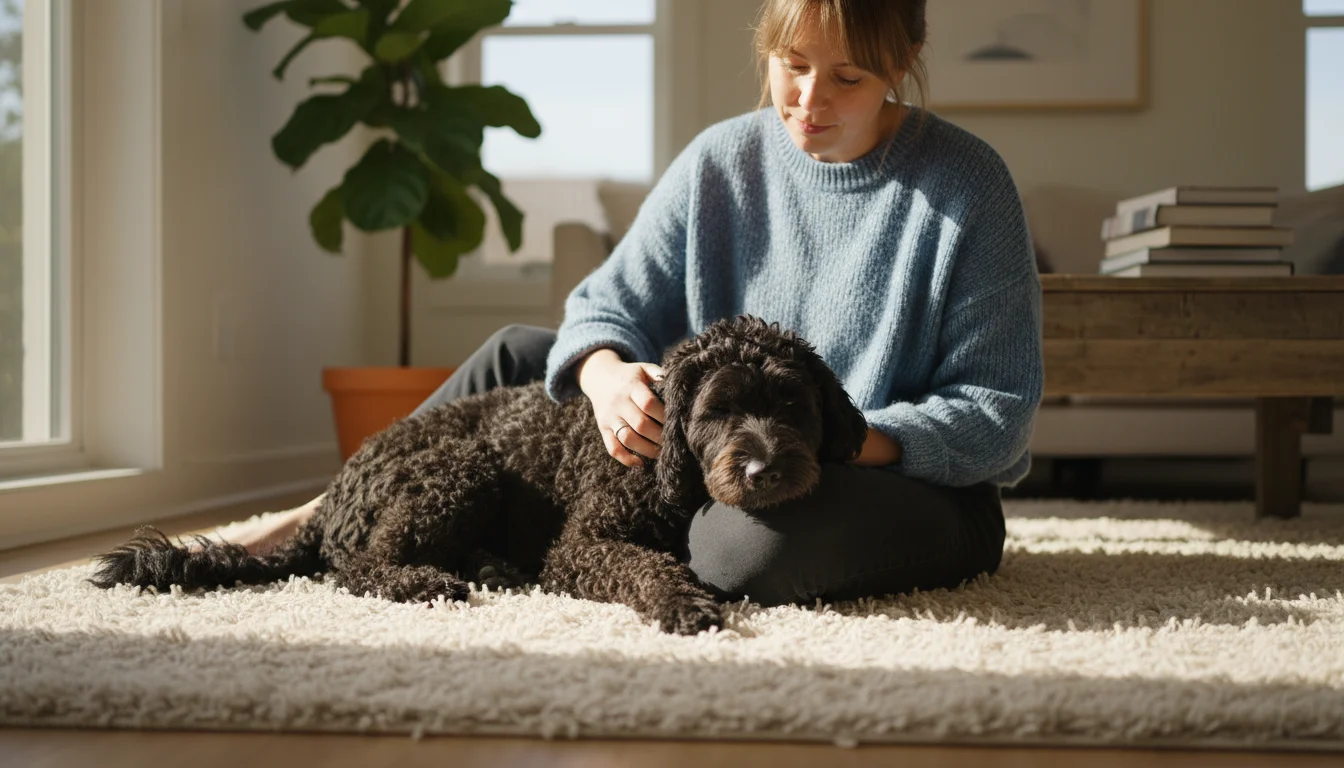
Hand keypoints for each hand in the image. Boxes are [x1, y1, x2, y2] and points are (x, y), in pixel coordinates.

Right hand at [577, 348, 665, 467]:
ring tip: (661, 452)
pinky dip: (626, 459)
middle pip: (641, 424)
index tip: (677, 422)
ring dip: (647, 449)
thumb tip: (678, 384)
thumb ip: (659, 373)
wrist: (599, 377)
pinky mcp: (603, 429)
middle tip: (674, 441)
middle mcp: (619, 403)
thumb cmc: (630, 375)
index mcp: (631, 386)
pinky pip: (612, 448)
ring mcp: (609, 418)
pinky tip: (641, 463)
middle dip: (660, 436)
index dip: (664, 415)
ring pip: (627, 438)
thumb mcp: (643, 368)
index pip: (648, 403)